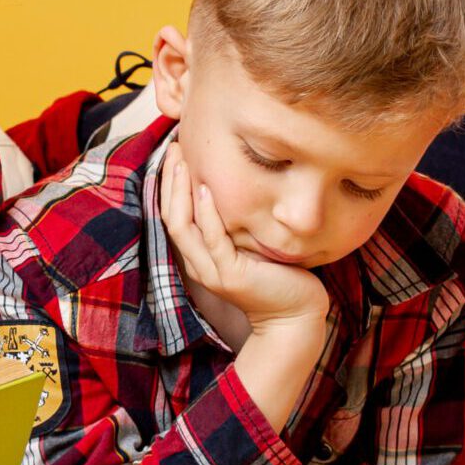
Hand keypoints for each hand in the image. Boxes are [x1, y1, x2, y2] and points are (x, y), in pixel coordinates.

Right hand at [157, 145, 327, 332]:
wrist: (295, 317)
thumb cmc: (278, 278)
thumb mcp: (249, 245)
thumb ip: (235, 224)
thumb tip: (235, 188)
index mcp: (199, 257)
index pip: (173, 216)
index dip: (169, 185)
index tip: (176, 154)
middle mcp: (199, 264)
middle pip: (170, 217)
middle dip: (169, 181)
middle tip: (174, 147)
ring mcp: (212, 271)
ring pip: (182, 226)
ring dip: (180, 190)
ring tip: (182, 161)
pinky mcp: (231, 275)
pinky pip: (213, 239)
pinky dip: (206, 213)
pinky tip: (205, 188)